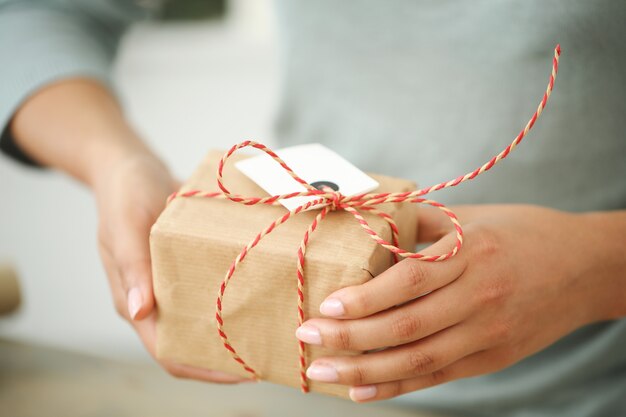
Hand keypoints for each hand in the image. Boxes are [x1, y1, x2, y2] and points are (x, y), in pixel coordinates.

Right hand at [93, 151, 250, 382]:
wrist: (133, 165)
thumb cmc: (123, 194)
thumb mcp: (125, 225)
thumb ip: (131, 266)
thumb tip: (139, 310)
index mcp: (137, 299)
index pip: (168, 350)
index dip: (203, 368)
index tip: (242, 372)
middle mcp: (159, 297)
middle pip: (193, 341)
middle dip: (227, 354)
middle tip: (269, 353)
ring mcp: (177, 281)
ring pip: (208, 316)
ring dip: (237, 325)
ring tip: (274, 327)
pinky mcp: (192, 262)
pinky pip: (216, 285)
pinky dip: (238, 292)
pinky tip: (267, 289)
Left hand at [295, 205, 624, 400]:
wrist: (584, 267)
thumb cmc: (520, 233)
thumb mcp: (473, 218)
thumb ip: (421, 224)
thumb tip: (367, 223)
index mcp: (471, 252)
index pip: (410, 280)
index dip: (365, 297)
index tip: (325, 305)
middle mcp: (479, 296)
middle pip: (406, 325)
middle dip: (350, 336)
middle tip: (307, 339)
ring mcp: (487, 332)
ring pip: (418, 359)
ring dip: (364, 370)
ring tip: (322, 372)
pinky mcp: (492, 357)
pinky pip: (438, 376)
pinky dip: (397, 386)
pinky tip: (361, 391)